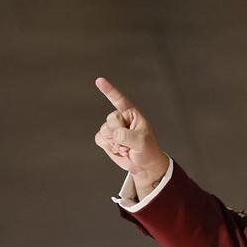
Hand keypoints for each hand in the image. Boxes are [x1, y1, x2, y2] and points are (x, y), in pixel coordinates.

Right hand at [92, 77, 170, 196]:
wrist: (143, 166)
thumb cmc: (147, 150)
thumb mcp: (142, 142)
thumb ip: (127, 136)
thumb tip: (113, 133)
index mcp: (132, 114)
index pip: (120, 100)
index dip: (109, 90)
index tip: (99, 80)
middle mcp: (121, 119)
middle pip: (111, 119)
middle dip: (118, 134)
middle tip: (130, 143)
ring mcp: (113, 128)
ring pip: (104, 130)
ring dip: (114, 143)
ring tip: (126, 148)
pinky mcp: (106, 139)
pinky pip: (99, 139)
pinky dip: (108, 147)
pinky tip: (118, 150)